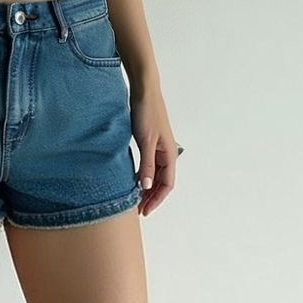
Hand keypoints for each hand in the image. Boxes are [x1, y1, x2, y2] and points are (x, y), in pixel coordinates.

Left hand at [129, 86, 179, 216]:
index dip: (157, 199)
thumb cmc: (147, 113)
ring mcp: (157, 148)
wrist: (143, 91)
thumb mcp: (145, 140)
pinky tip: (133, 180)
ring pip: (154, 174)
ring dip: (147, 187)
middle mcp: (166, 153)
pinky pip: (148, 164)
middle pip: (161, 182)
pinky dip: (142, 175)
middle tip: (138, 210)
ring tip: (135, 199)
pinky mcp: (148, 142)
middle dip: (151, 197)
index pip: (167, 184)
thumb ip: (146, 164)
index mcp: (169, 154)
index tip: (145, 211)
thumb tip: (146, 186)